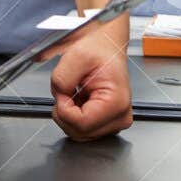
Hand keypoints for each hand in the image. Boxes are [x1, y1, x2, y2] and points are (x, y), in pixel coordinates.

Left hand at [50, 25, 132, 140]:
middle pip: (79, 132)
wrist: (105, 47)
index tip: (63, 92)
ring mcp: (116, 122)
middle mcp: (120, 117)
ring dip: (68, 114)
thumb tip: (60, 100)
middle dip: (64, 112)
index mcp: (117, 102)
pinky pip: (82, 129)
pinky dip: (73, 116)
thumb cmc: (97, 50)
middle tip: (67, 90)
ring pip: (79, 133)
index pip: (81, 124)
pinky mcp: (108, 123)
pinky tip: (79, 99)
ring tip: (75, 93)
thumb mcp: (75, 56)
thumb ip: (61, 80)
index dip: (63, 109)